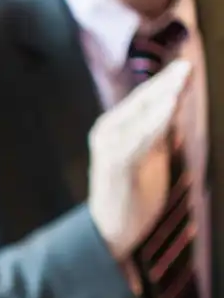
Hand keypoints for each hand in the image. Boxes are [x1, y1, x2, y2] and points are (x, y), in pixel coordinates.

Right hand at [90, 57, 192, 262]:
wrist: (109, 231)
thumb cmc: (132, 193)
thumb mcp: (151, 155)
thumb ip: (160, 131)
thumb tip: (177, 105)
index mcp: (116, 128)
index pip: (146, 99)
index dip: (167, 82)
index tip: (188, 66)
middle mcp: (109, 132)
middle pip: (143, 102)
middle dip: (167, 84)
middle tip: (187, 66)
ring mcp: (111, 148)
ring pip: (142, 117)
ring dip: (163, 98)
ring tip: (181, 80)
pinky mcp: (115, 164)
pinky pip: (140, 139)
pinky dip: (155, 123)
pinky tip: (169, 109)